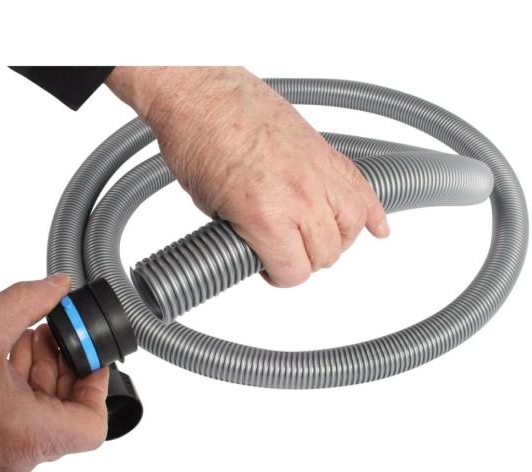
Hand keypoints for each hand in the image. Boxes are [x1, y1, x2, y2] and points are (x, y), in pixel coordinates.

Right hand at [0, 274, 108, 471]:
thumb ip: (28, 302)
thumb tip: (57, 285)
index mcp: (24, 435)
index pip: (92, 425)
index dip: (97, 385)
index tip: (88, 356)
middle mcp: (16, 453)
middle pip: (68, 410)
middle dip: (64, 364)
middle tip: (54, 334)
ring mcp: (0, 452)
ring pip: (44, 410)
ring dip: (42, 368)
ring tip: (27, 335)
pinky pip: (20, 413)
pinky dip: (21, 380)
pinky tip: (7, 350)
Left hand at [106, 66, 388, 286]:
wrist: (204, 92)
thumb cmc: (198, 140)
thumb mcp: (211, 207)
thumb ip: (248, 236)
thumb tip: (262, 249)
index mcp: (268, 216)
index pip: (294, 272)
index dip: (279, 276)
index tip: (270, 269)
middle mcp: (301, 197)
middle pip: (325, 254)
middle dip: (303, 260)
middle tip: (285, 253)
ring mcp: (319, 173)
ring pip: (350, 227)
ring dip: (335, 241)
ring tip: (315, 241)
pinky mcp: (327, 154)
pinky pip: (364, 190)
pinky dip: (373, 213)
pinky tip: (378, 229)